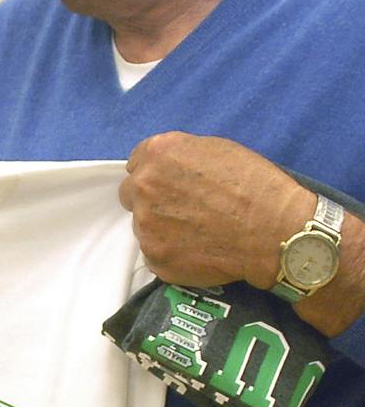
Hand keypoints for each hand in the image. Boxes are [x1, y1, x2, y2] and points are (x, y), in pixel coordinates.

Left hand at [119, 132, 311, 288]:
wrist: (275, 232)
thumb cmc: (255, 186)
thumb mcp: (217, 149)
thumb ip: (180, 155)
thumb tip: (166, 166)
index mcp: (158, 154)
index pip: (138, 162)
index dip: (157, 173)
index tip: (173, 183)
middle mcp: (143, 186)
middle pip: (132, 193)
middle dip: (152, 199)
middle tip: (184, 208)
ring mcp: (145, 224)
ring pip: (143, 225)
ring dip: (162, 227)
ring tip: (199, 231)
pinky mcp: (155, 256)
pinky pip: (155, 252)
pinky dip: (172, 252)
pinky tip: (199, 249)